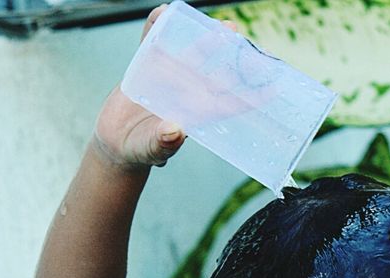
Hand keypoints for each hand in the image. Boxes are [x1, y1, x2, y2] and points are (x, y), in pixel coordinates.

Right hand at [92, 5, 240, 169]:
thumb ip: (163, 143)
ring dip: (208, 38)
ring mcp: (170, 77)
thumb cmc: (141, 150)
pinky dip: (157, 26)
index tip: (273, 86)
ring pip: (193, 53)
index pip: (230, 104)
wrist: (116, 142)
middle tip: (245, 40)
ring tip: (224, 25)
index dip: (252, 96)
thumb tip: (175, 131)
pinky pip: (154, 42)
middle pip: (217, 72)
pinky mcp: (148, 67)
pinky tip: (164, 11)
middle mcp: (189, 92)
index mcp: (197, 113)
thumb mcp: (152, 150)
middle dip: (234, 57)